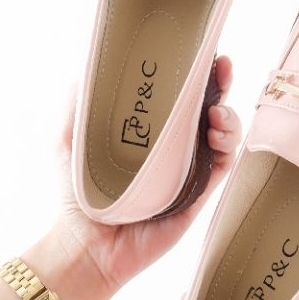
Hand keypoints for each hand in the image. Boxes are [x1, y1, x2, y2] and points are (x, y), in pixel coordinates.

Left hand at [24, 56, 241, 299]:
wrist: (85, 247)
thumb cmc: (78, 196)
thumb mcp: (69, 142)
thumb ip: (77, 106)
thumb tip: (85, 68)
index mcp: (151, 133)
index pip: (181, 96)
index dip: (197, 74)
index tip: (205, 53)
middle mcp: (175, 149)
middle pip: (209, 110)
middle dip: (222, 86)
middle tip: (222, 68)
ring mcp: (189, 172)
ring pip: (224, 137)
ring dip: (229, 119)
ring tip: (216, 113)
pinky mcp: (196, 197)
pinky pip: (221, 170)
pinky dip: (227, 150)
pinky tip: (218, 138)